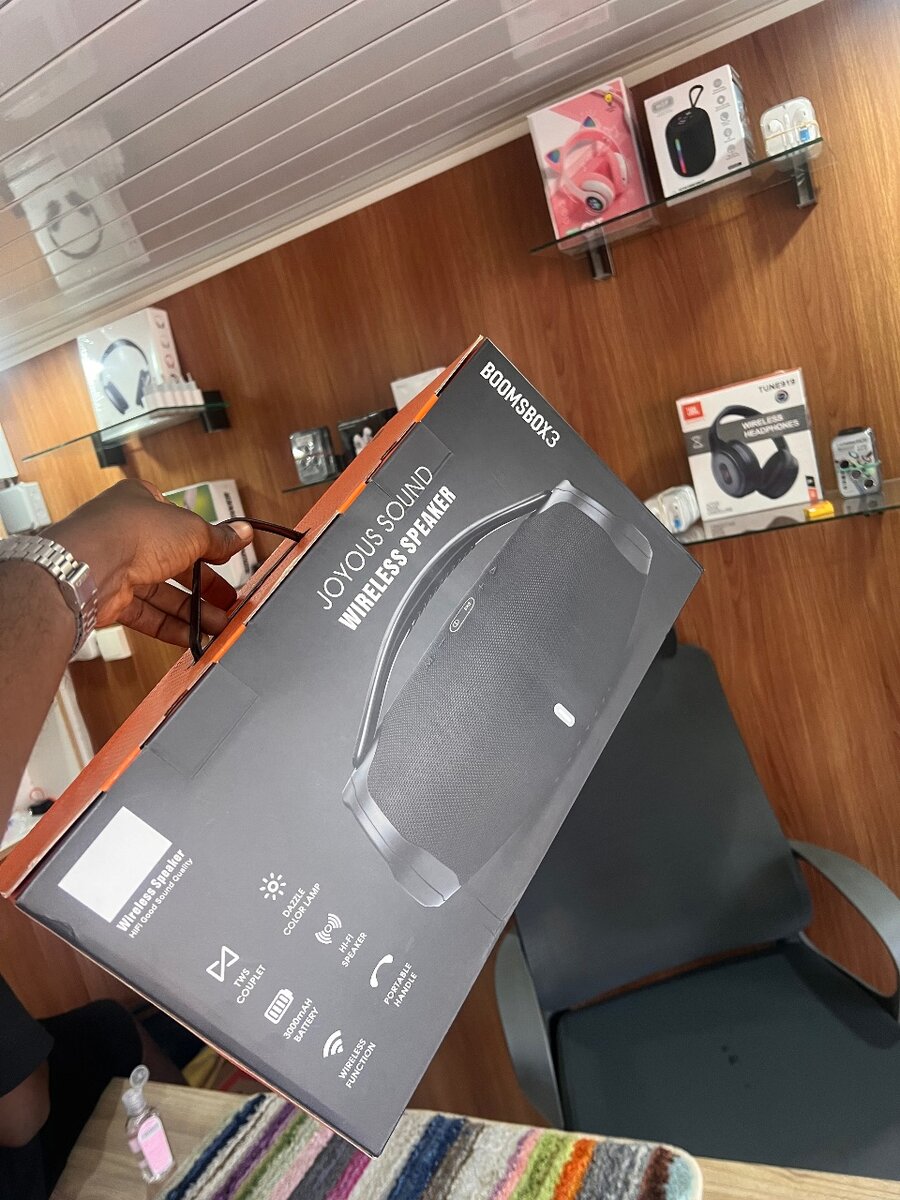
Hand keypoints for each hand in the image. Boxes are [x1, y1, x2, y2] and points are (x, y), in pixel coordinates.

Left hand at [49, 479, 253, 646]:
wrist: (87, 566)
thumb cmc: (128, 532)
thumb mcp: (191, 530)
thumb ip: (218, 538)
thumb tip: (240, 533)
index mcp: (144, 504)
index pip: (183, 526)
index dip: (207, 544)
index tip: (227, 559)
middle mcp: (128, 534)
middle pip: (175, 564)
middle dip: (204, 586)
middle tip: (227, 600)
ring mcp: (118, 567)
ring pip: (162, 593)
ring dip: (192, 610)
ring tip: (218, 624)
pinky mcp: (110, 598)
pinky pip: (147, 614)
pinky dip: (171, 626)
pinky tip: (193, 635)